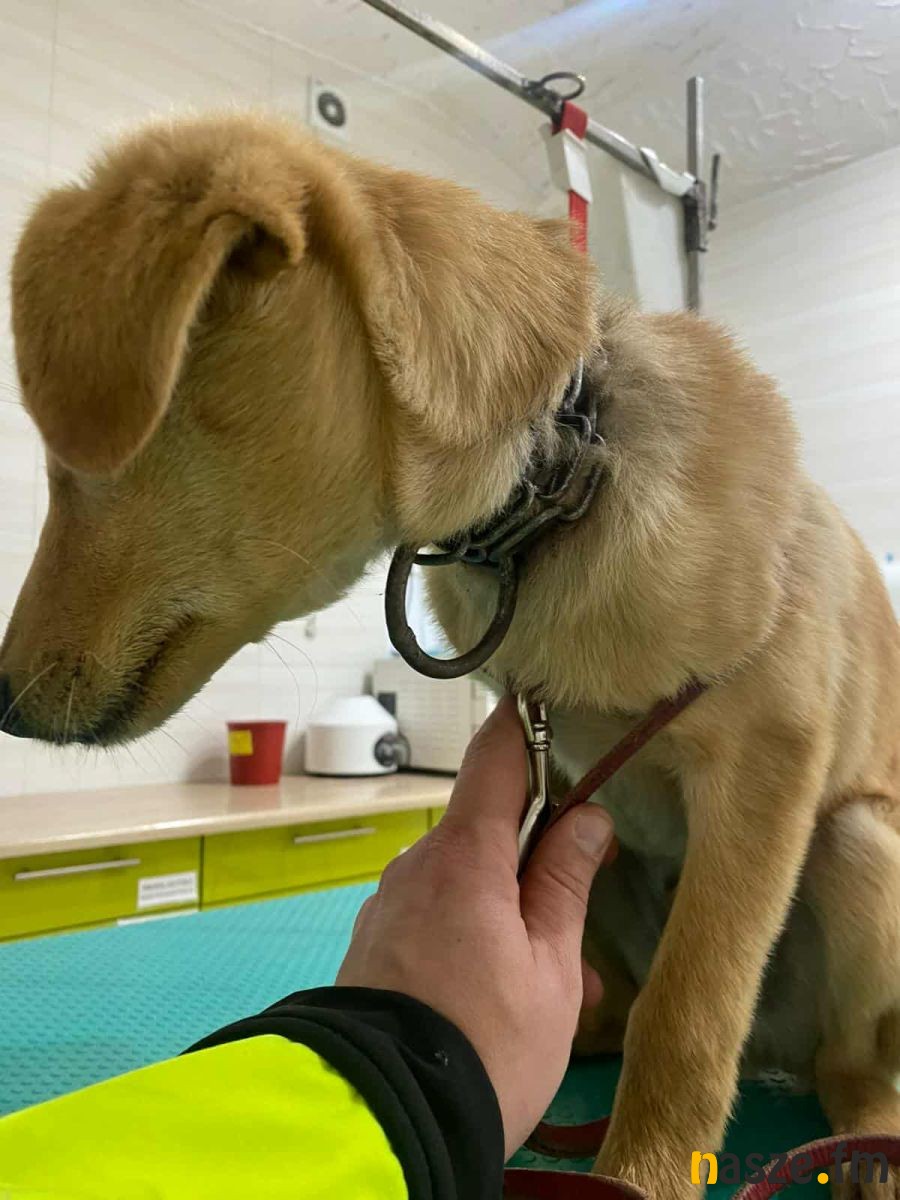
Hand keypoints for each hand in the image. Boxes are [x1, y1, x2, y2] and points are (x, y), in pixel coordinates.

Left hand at [336, 696, 615, 1156]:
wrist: (386, 1119)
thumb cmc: (488, 1042)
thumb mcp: (551, 967)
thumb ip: (565, 882)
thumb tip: (587, 817)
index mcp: (465, 855)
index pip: (494, 757)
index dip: (524, 725)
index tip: (551, 708)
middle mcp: (418, 864)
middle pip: (486, 827)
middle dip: (535, 858)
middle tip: (581, 916)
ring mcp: (390, 903)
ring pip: (465, 881)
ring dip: (510, 910)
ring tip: (555, 985)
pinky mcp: (375, 942)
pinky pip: (436, 916)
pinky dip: (474, 937)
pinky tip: (503, 997)